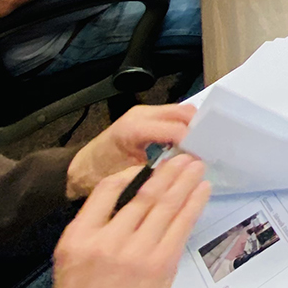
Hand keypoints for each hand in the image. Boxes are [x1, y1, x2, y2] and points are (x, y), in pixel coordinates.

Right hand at [49, 156, 209, 287]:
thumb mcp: (71, 262)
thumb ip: (94, 230)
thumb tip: (130, 200)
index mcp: (78, 237)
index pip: (106, 189)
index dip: (132, 172)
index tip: (149, 165)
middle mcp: (106, 240)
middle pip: (144, 194)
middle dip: (168, 171)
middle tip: (185, 155)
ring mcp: (136, 252)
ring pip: (166, 205)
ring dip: (185, 182)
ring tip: (196, 166)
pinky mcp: (160, 265)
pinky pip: (181, 225)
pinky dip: (194, 204)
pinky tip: (201, 191)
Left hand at [66, 104, 196, 199]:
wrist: (80, 169)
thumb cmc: (99, 175)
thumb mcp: (129, 176)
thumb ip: (158, 168)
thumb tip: (186, 167)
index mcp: (134, 128)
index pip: (176, 129)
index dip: (193, 143)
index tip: (204, 158)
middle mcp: (141, 114)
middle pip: (183, 112)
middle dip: (199, 130)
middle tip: (206, 150)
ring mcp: (144, 113)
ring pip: (181, 111)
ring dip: (193, 127)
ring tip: (199, 147)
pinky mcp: (147, 116)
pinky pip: (173, 116)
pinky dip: (185, 127)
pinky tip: (188, 144)